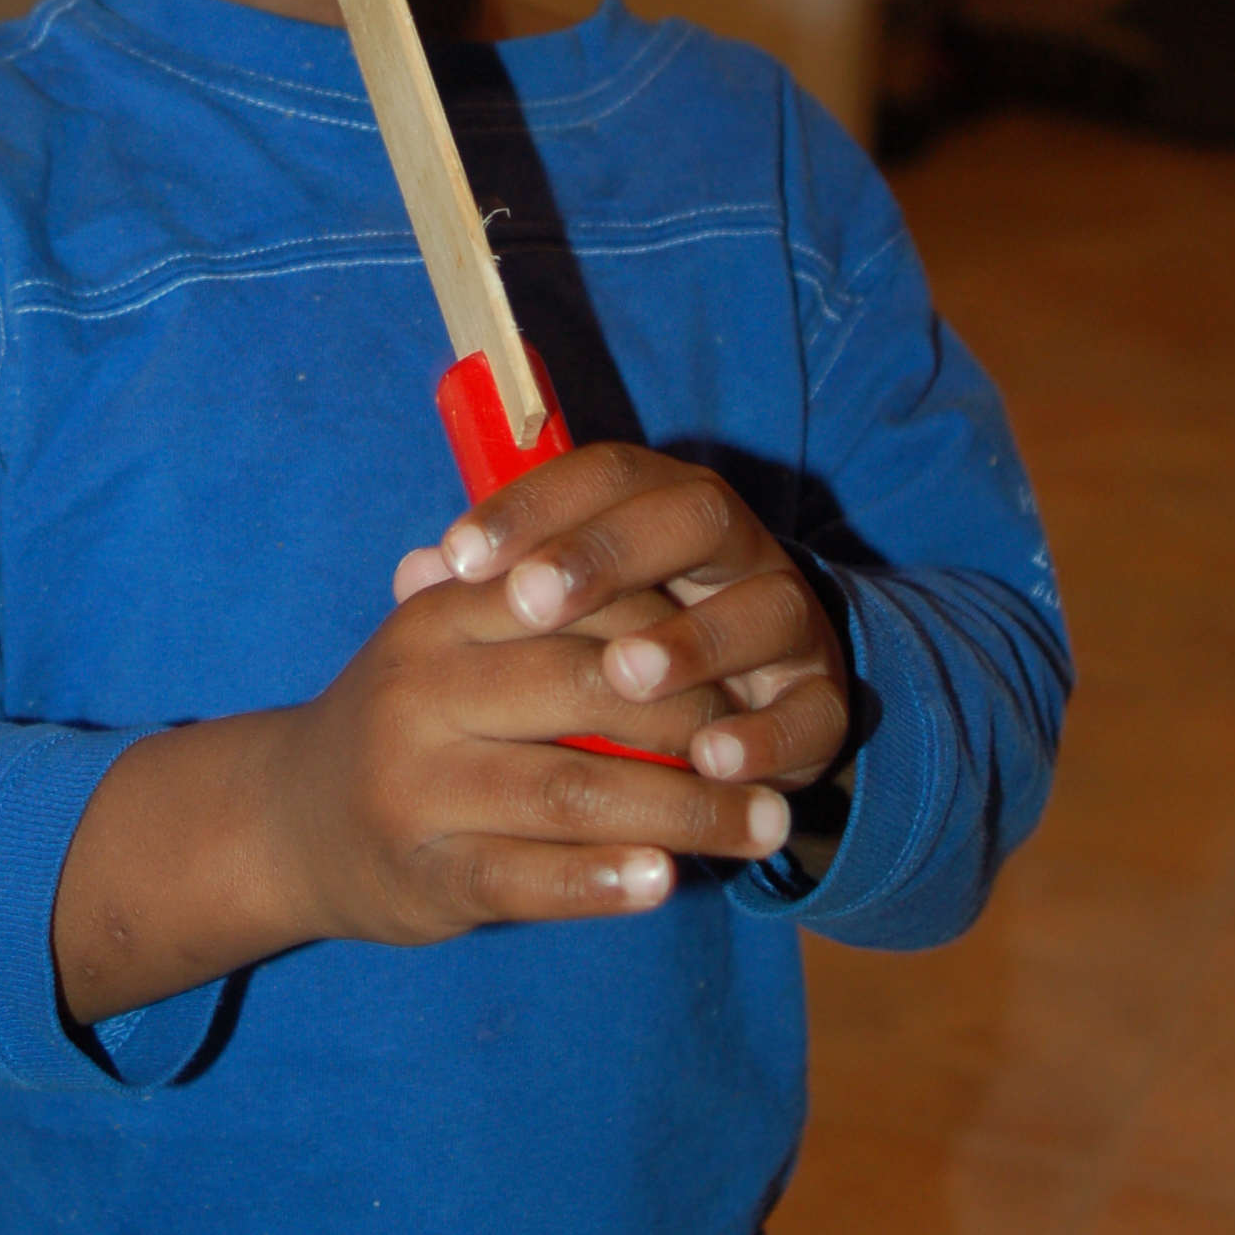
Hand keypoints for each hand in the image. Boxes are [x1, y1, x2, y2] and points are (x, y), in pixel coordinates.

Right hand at [263, 544, 795, 954]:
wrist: (288, 819)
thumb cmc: (408, 720)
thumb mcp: (446, 642)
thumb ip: (532, 609)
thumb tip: (663, 575)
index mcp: (437, 616)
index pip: (572, 599)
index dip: (671, 628)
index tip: (748, 658)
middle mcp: (421, 691)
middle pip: (584, 689)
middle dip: (697, 721)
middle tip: (775, 752)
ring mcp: (416, 786)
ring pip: (572, 789)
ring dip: (683, 812)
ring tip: (767, 829)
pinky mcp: (422, 874)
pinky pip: (525, 877)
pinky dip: (601, 881)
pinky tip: (668, 882)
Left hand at [410, 440, 850, 794]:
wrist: (741, 716)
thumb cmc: (620, 646)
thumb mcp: (561, 616)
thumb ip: (498, 588)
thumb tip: (411, 571)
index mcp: (660, 506)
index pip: (603, 474)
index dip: (533, 504)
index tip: (459, 553)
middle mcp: (734, 548)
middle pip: (689, 516)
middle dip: (608, 553)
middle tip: (531, 601)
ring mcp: (789, 619)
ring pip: (764, 605)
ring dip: (691, 640)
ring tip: (623, 675)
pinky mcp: (823, 701)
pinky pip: (811, 710)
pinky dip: (763, 735)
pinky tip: (711, 759)